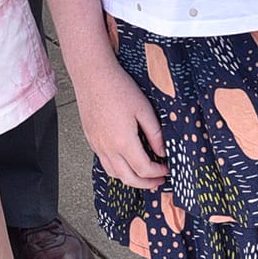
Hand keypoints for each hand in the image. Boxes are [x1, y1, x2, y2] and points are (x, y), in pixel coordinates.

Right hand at [75, 61, 168, 190]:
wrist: (92, 75)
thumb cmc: (117, 87)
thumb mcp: (144, 109)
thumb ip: (155, 134)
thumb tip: (163, 151)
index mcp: (123, 141)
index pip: (143, 169)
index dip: (157, 173)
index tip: (166, 169)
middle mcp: (108, 147)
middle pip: (128, 178)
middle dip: (145, 183)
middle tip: (157, 181)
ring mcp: (97, 144)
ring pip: (114, 173)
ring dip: (130, 179)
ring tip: (142, 176)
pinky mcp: (91, 139)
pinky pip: (104, 162)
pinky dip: (116, 169)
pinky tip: (124, 161)